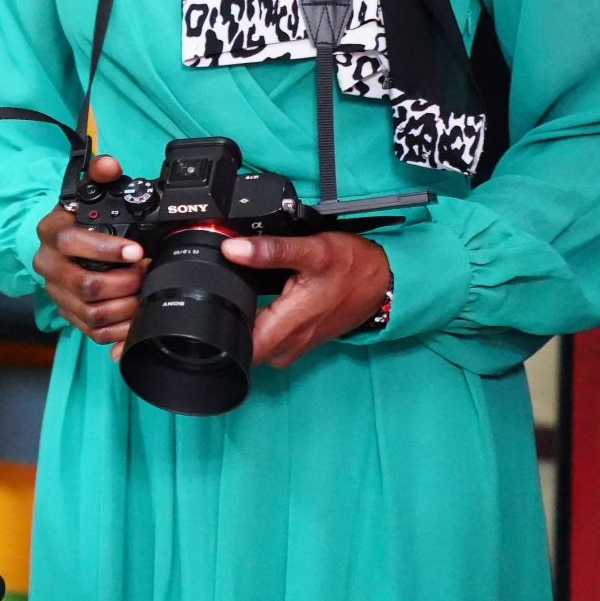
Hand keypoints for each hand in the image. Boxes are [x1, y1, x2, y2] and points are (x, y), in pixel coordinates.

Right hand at [33, 154, 144, 351]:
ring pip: (91, 312)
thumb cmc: (76, 219)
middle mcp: (49, 265)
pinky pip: (92, 331)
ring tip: (143, 292)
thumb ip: (100, 174)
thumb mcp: (86, 192)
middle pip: (85, 284)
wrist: (56, 243)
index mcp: (51, 232)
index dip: (106, 249)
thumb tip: (109, 165)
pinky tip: (134, 314)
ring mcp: (57, 293)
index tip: (136, 251)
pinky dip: (118, 328)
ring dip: (124, 305)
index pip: (72, 243)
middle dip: (124, 282)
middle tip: (146, 272)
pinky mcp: (67, 313)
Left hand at [221, 231, 391, 368]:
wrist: (385, 279)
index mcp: (289, 324)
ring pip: (261, 349)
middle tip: (224, 303)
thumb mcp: (313, 250)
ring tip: (241, 305)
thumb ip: (271, 251)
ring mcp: (300, 344)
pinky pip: (276, 344)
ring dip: (249, 332)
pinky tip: (262, 309)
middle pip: (247, 351)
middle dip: (232, 331)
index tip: (213, 314)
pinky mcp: (305, 339)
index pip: (243, 350)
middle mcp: (292, 342)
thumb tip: (232, 249)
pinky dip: (265, 330)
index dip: (222, 336)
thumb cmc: (352, 266)